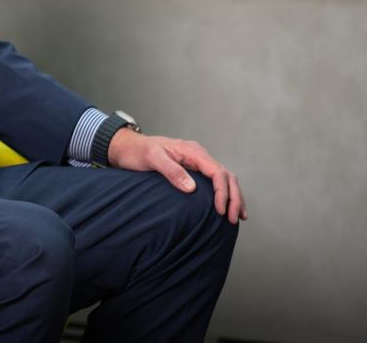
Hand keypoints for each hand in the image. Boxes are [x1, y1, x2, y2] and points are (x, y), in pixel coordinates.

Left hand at [108, 129, 247, 223]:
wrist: (128, 147)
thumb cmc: (138, 151)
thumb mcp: (152, 159)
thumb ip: (172, 171)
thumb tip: (192, 188)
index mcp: (193, 151)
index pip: (217, 172)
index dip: (222, 192)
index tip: (219, 211)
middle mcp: (199, 155)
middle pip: (226, 176)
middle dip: (234, 197)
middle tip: (233, 218)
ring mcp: (198, 162)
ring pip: (225, 179)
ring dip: (234, 196)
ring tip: (239, 216)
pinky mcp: (194, 170)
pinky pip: (215, 181)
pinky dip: (225, 194)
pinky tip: (227, 207)